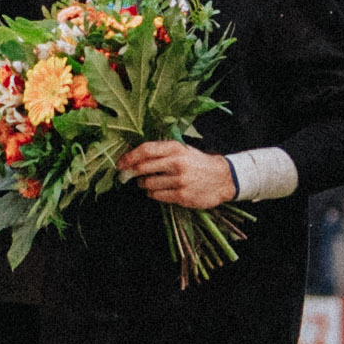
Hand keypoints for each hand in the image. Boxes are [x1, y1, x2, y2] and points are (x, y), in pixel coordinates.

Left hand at [120, 141, 240, 209]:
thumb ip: (160, 151)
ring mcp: (180, 180)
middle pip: (142, 167)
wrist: (223, 178)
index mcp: (176, 148)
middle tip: (125, 176)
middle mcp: (177, 162)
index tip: (120, 163)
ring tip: (148, 183)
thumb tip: (133, 157)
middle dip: (129, 173)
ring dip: (143, 185)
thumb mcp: (182, 150)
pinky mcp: (182, 196)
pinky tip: (157, 191)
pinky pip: (157, 196)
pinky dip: (153, 194)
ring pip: (147, 184)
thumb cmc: (197, 163)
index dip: (129, 157)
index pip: (146, 150)